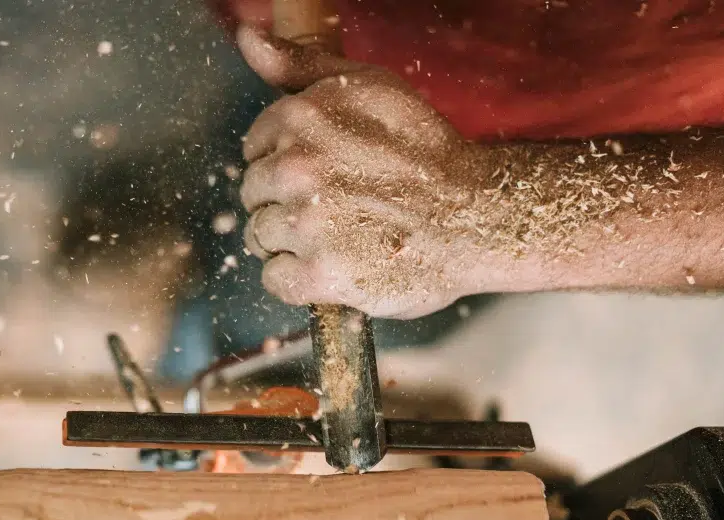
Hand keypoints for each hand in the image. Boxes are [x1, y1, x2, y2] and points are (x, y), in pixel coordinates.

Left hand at [238, 25, 498, 318]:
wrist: (476, 216)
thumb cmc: (423, 150)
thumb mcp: (368, 86)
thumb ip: (300, 63)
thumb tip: (247, 37)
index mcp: (300, 118)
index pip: (254, 149)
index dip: (285, 163)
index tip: (324, 174)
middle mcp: (296, 168)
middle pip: (253, 194)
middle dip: (284, 202)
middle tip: (335, 208)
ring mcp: (307, 225)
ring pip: (260, 237)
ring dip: (291, 241)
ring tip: (337, 235)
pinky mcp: (320, 275)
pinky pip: (274, 279)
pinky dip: (297, 279)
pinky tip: (331, 265)